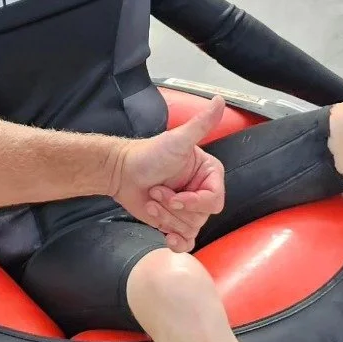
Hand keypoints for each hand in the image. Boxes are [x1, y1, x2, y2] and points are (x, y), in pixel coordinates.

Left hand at [112, 96, 225, 249]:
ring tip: (151, 201)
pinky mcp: (174, 222)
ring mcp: (188, 209)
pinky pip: (186, 241)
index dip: (194, 202)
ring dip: (166, 218)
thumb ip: (201, 124)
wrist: (122, 171)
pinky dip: (177, 242)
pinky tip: (166, 237)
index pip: (214, 200)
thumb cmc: (148, 154)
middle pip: (201, 216)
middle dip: (173, 208)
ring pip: (190, 228)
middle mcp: (201, 192)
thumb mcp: (177, 140)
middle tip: (156, 192)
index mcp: (209, 175)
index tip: (175, 196)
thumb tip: (220, 99)